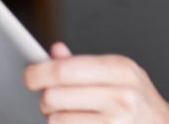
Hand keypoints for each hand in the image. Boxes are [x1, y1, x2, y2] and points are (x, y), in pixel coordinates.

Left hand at [23, 43, 168, 123]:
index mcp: (120, 70)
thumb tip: (55, 52)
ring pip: (57, 120)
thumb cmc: (140, 101)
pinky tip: (79, 123)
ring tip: (71, 115)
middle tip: (51, 99)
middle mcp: (120, 96)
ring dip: (55, 119)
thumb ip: (83, 63)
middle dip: (45, 98)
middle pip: (54, 96)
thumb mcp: (119, 74)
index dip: (38, 72)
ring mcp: (117, 123)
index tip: (28, 76)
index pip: (64, 70)